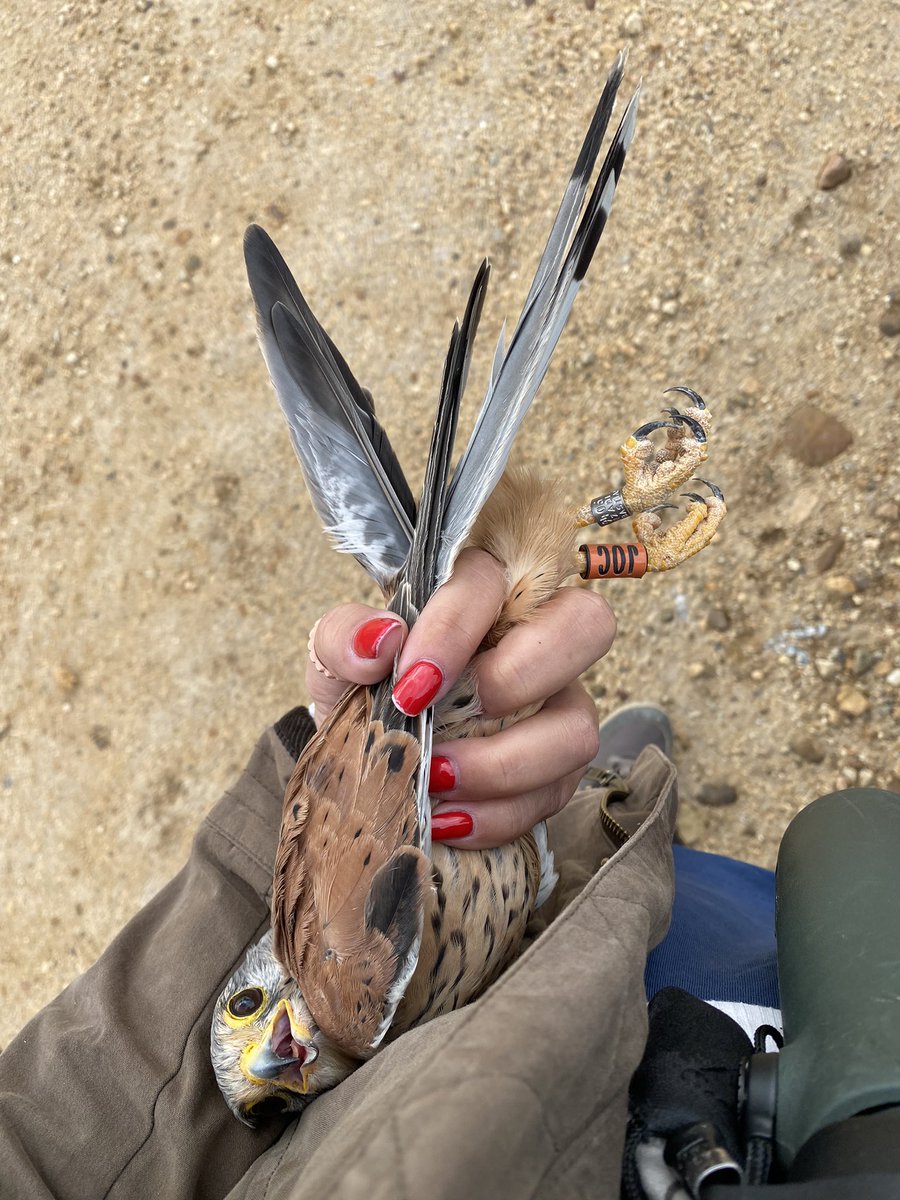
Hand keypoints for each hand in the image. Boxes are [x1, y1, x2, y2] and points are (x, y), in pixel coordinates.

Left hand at [306, 548, 615, 848]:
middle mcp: (536, 637)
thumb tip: (380, 640)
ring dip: (504, 765)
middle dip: (517, 677)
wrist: (367, 756)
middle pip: (587, 623)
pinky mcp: (558, 768)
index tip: (409, 686)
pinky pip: (555, 793)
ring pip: (578, 727)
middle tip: (445, 717)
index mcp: (480, 590)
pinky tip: (447, 820)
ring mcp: (558, 703)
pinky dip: (498, 815)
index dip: (455, 630)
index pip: (490, 579)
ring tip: (436, 781)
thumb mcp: (336, 659)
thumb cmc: (366, 690)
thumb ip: (343, 636)